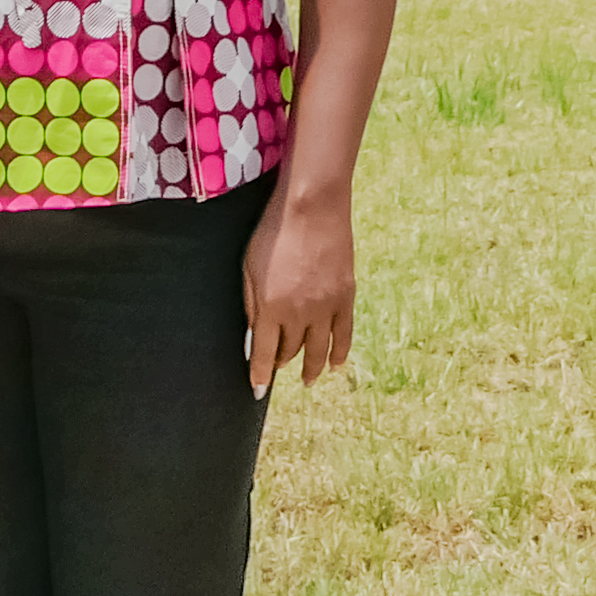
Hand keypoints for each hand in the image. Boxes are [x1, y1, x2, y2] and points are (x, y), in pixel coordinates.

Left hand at [241, 189, 356, 394]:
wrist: (312, 207)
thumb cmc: (273, 232)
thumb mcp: (249, 268)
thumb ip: (252, 305)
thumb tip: (254, 337)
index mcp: (271, 307)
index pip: (264, 353)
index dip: (260, 374)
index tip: (256, 389)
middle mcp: (299, 314)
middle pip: (290, 351)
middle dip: (282, 362)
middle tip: (278, 368)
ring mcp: (326, 307)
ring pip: (318, 350)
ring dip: (311, 368)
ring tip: (307, 380)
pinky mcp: (346, 297)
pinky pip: (344, 335)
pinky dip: (339, 353)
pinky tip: (335, 365)